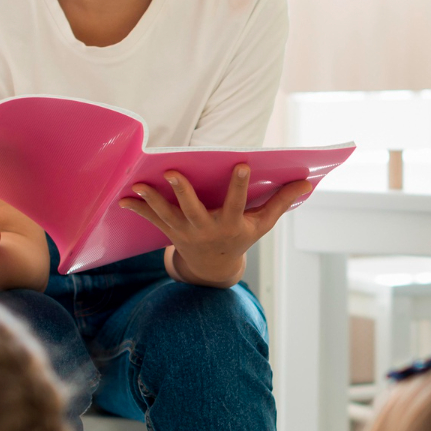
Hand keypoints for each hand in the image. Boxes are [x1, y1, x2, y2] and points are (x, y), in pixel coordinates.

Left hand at [118, 164, 311, 286]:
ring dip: (152, 200)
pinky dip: (137, 209)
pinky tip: (123, 198)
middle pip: (194, 210)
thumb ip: (282, 201)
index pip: (238, 202)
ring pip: (167, 215)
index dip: (240, 184)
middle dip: (183, 192)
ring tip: (139, 184)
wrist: (214, 267)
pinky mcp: (170, 231)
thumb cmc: (241, 237)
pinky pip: (152, 220)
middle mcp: (207, 229)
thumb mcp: (263, 223)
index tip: (241, 164)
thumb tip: (308, 182)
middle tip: (173, 173)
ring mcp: (186, 232)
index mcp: (232, 224)